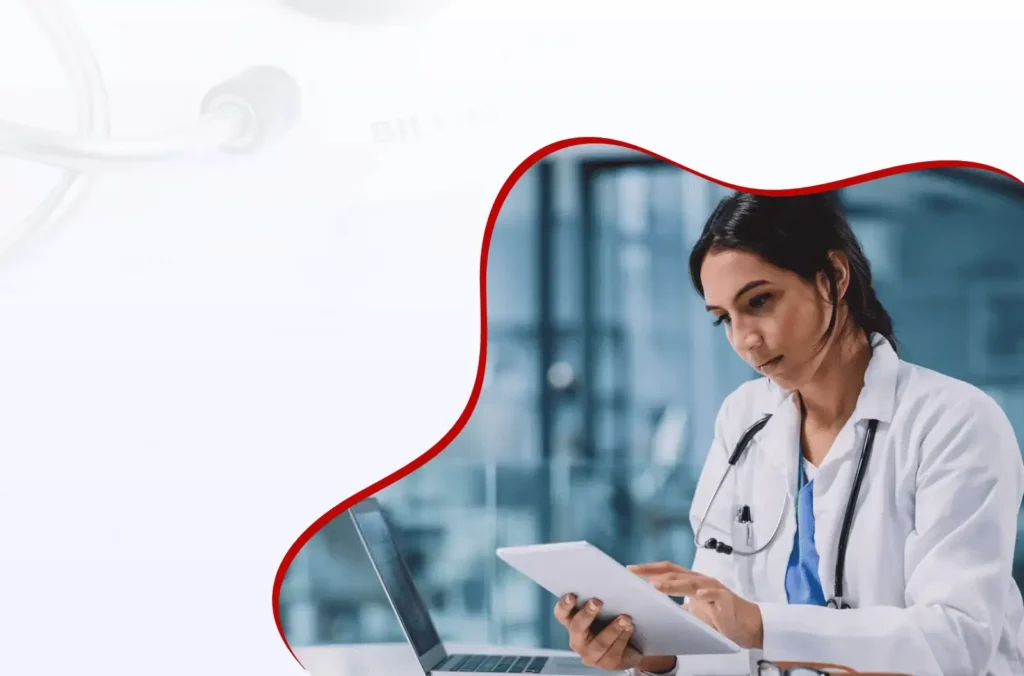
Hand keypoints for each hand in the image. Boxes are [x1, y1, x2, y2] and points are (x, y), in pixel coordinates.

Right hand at [552, 594, 675, 673]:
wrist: (633, 644)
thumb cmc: (615, 618)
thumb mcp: (610, 604)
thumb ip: (609, 590)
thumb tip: (625, 571)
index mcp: (573, 622)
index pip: (561, 614)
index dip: (564, 605)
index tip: (572, 595)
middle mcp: (577, 639)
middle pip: (577, 627)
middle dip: (587, 614)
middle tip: (598, 602)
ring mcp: (591, 654)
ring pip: (599, 643)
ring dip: (613, 629)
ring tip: (625, 617)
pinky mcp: (606, 664)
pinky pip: (614, 652)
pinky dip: (623, 637)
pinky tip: (630, 628)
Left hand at [628, 561, 763, 649]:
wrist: (747, 625)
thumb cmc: (720, 616)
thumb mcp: (693, 611)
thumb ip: (677, 606)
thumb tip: (655, 607)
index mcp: (692, 581)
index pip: (667, 570)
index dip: (649, 569)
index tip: (630, 570)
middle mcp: (701, 580)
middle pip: (674, 572)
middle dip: (652, 572)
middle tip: (634, 573)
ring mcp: (713, 588)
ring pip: (690, 582)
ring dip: (673, 584)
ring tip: (656, 586)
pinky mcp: (726, 599)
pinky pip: (715, 595)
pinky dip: (707, 594)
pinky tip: (699, 595)